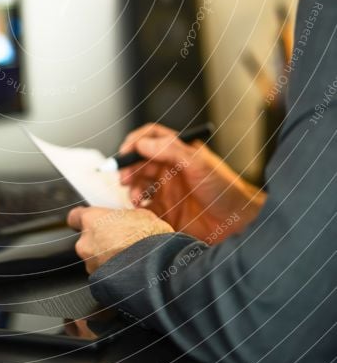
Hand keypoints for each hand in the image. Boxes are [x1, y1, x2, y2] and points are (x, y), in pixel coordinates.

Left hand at [67, 205, 173, 273]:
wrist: (160, 264)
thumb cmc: (150, 238)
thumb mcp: (138, 215)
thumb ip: (121, 218)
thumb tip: (122, 221)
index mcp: (92, 221)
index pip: (74, 217)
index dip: (83, 220)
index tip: (90, 222)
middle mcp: (86, 243)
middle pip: (86, 241)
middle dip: (99, 242)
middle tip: (118, 242)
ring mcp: (91, 265)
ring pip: (94, 260)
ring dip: (106, 259)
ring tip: (126, 258)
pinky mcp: (99, 284)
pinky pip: (102, 276)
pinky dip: (111, 274)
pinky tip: (126, 271)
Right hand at [117, 123, 265, 242]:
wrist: (239, 223)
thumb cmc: (226, 189)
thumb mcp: (199, 164)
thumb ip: (171, 150)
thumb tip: (143, 143)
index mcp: (178, 153)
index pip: (151, 139)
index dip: (136, 142)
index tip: (125, 152)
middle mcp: (170, 170)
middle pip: (140, 163)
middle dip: (129, 169)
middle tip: (125, 178)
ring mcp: (167, 191)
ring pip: (139, 185)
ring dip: (132, 190)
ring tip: (136, 198)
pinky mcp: (166, 213)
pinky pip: (144, 209)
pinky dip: (138, 209)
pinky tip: (142, 211)